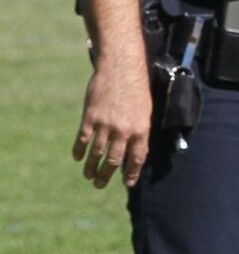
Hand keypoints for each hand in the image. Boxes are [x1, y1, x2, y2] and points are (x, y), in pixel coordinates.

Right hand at [72, 59, 152, 189]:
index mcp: (141, 130)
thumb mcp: (145, 112)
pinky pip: (83, 139)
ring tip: (88, 176)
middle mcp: (123, 130)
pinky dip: (79, 150)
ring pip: (97, 153)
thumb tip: (133, 151)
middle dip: (107, 175)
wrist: (121, 68)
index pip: (137, 159)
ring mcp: (105, 124)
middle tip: (100, 184)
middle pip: (115, 160)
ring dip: (92, 167)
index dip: (131, 173)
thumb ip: (139, 131)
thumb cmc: (136, 89)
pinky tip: (78, 158)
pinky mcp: (90, 117)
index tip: (126, 183)